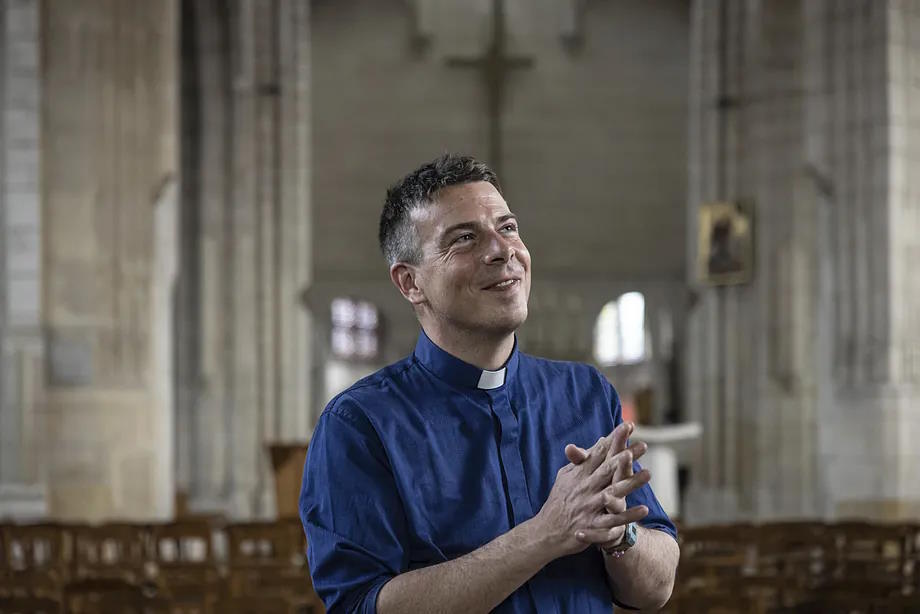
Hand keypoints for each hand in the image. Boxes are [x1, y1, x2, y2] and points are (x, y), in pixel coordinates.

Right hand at [565, 422, 650, 550]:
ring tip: (648, 474)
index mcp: (580, 474)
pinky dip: (628, 515)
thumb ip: (581, 460)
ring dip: (630, 484)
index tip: (628, 426)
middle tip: (643, 445)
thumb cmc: (559, 501)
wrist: (546, 531)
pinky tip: (644, 509)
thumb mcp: (565, 476)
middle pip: (608, 469)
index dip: (614, 439)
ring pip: (613, 492)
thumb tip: (598, 441)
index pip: (599, 453)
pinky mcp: (593, 524)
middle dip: (626, 457)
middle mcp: (585, 488)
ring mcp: (589, 506)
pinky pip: (614, 520)